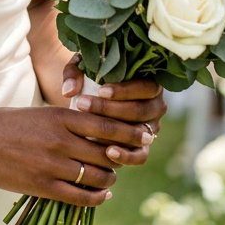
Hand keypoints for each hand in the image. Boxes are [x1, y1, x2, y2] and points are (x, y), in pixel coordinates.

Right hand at [0, 100, 153, 205]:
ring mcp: (52, 164)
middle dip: (122, 158)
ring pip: (98, 176)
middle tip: (125, 160)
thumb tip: (97, 131)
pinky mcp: (42, 185)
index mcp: (60, 116)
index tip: (144, 136)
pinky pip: (81, 197)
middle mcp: (60, 139)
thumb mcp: (39, 114)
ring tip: (108, 178)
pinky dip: (96, 197)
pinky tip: (100, 195)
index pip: (108, 124)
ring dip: (109, 179)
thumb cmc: (5, 123)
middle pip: (108, 153)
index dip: (130, 133)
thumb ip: (66, 122)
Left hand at [61, 53, 165, 168]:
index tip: (100, 91)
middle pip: (141, 110)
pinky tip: (108, 153)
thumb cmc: (91, 77)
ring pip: (140, 133)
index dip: (124, 90)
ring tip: (92, 133)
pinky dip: (127, 156)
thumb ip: (74, 73)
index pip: (145, 87)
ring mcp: (150, 128)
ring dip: (116, 133)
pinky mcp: (143, 147)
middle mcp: (155, 106)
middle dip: (111, 109)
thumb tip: (69, 91)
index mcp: (150, 83)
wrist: (93, 98)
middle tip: (83, 105)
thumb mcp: (83, 68)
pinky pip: (140, 155)